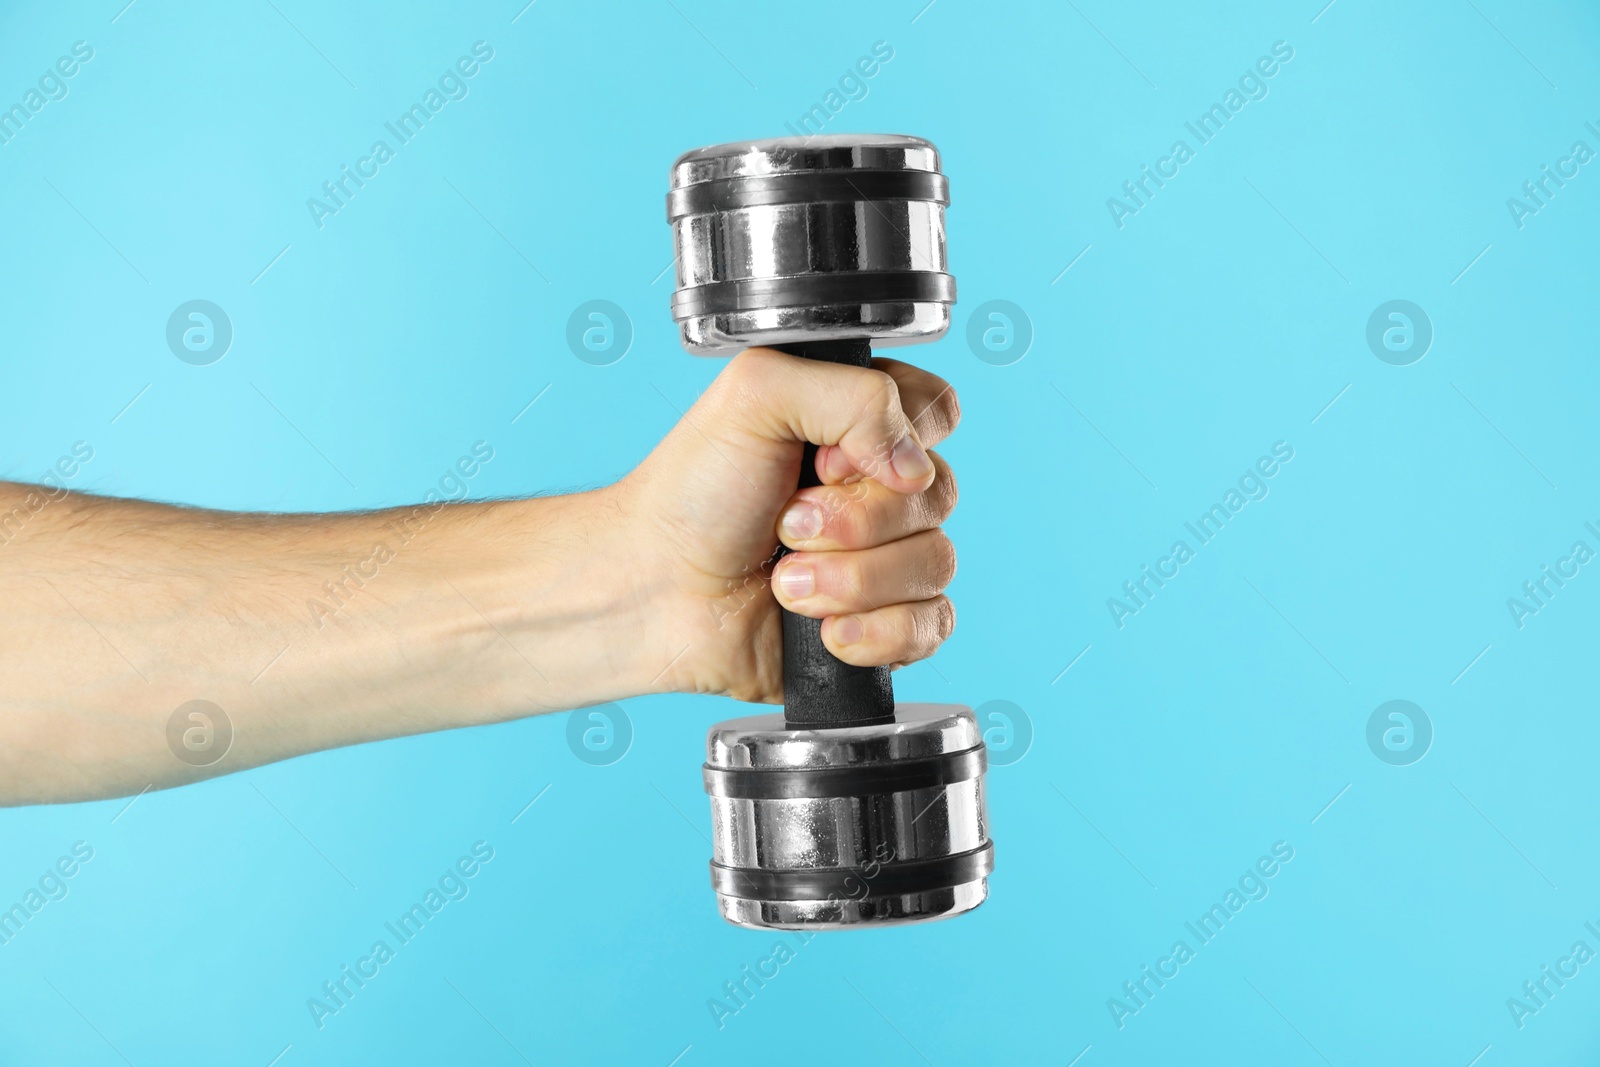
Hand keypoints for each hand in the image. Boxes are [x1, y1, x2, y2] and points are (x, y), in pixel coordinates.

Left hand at [620, 347, 960, 703]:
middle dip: (854, 520)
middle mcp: (881, 489)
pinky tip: (823, 631)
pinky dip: (874, 632)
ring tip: (787, 582)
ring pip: (935, 564)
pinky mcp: (884, 625)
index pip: (937, 412)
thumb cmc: (692, 493)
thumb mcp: (756, 394)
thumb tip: (916, 465)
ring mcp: (886, 559)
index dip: (893, 440)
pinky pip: (931, 626)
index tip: (821, 460)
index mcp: (860, 424)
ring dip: (851, 580)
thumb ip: (854, 393)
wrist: (655, 593)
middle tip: (785, 523)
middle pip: (939, 494)